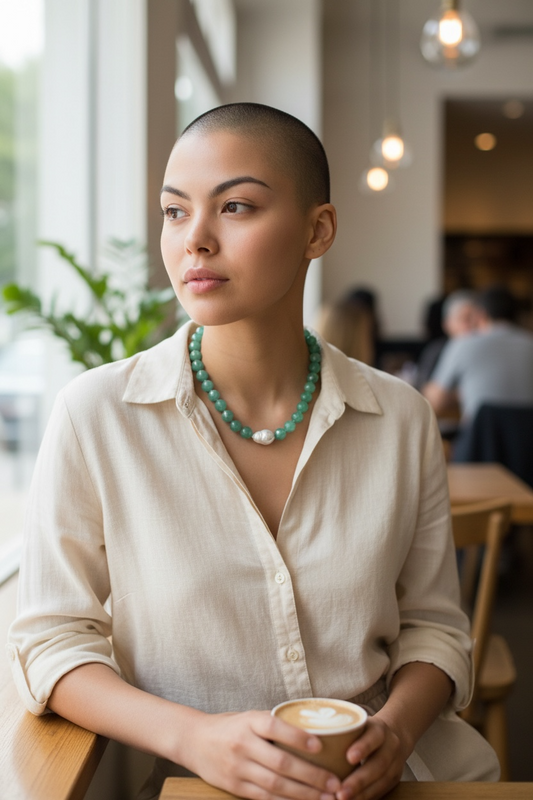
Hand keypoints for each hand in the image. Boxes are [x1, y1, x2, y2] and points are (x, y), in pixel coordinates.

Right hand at [181, 709, 342, 799]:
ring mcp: (238, 768)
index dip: (299, 737)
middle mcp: (243, 745)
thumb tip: (313, 731)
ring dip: (304, 794)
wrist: (194, 741)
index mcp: (249, 722)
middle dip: (312, 775)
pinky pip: (264, 798)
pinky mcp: (235, 787)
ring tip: (327, 798)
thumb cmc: (230, 726)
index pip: (276, 728)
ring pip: (276, 785)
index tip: (321, 745)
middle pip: (281, 763)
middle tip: (335, 782)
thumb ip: (274, 725)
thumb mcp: (249, 717)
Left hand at [335, 716, 409, 799]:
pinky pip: (381, 792)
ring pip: (382, 782)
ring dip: (362, 794)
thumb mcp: (357, 723)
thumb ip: (339, 729)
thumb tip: (306, 736)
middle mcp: (390, 746)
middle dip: (359, 780)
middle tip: (340, 792)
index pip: (374, 737)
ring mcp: (396, 765)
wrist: (394, 736)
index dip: (363, 747)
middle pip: (378, 765)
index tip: (348, 758)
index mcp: (379, 729)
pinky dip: (366, 798)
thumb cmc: (364, 730)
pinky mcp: (394, 781)